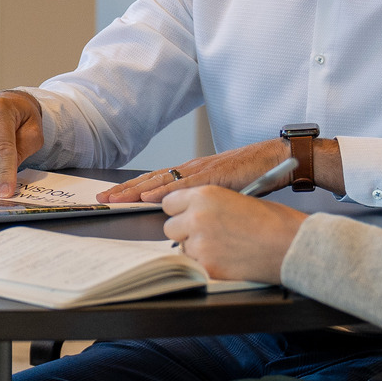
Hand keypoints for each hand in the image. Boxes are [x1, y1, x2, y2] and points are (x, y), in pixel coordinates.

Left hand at [99, 139, 293, 201]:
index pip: (158, 180)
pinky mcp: (216, 176)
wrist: (279, 158)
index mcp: (195, 171)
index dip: (134, 189)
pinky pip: (186, 185)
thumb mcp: (224, 191)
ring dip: (138, 191)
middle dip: (126, 190)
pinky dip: (166, 191)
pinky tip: (150, 198)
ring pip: (163, 181)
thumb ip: (206, 202)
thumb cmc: (256, 175)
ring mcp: (203, 170)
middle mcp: (194, 168)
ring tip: (117, 199)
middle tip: (102, 198)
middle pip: (153, 179)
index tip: (114, 197)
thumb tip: (193, 222)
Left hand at [163, 186, 306, 283]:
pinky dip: (208, 265)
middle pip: (170, 227)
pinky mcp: (208, 267)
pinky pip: (196, 266)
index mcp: (204, 195)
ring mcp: (200, 244)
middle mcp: (196, 217)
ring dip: (196, 249)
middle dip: (184, 232)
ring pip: (183, 249)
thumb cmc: (274, 221)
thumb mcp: (238, 198)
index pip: (170, 203)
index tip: (185, 215)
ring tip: (224, 248)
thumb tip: (194, 213)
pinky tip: (228, 260)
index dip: (179, 210)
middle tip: (205, 234)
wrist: (292, 245)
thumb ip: (211, 204)